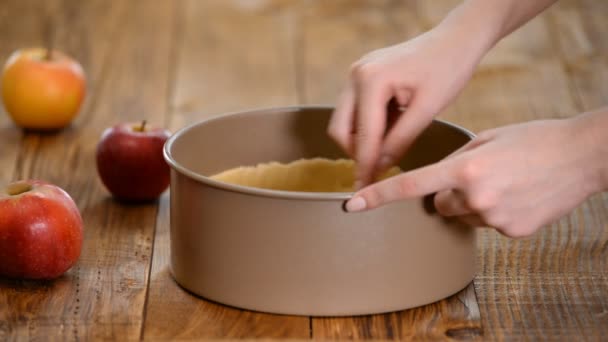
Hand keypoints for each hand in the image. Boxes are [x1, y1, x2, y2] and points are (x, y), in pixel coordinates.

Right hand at [327, 25, 486, 188]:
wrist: (455, 40)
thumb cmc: (448, 69)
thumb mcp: (427, 109)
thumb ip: (400, 140)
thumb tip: (379, 168)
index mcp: (371, 81)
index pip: (362, 136)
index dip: (365, 166)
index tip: (365, 190)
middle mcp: (356, 75)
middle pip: (340, 129)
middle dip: (357, 152)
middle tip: (377, 171)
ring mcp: (356, 73)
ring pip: (344, 121)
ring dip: (362, 139)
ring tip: (391, 146)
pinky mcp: (362, 75)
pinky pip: (354, 109)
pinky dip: (367, 125)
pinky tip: (391, 128)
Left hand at [344, 117, 606, 237]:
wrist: (581, 157)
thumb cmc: (532, 140)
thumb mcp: (486, 139)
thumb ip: (454, 160)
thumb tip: (435, 183)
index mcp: (465, 167)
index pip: (411, 185)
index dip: (378, 196)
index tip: (352, 205)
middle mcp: (475, 195)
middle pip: (442, 204)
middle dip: (450, 193)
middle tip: (479, 176)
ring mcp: (495, 217)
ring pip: (466, 215)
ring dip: (475, 203)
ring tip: (505, 183)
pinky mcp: (512, 232)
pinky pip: (489, 224)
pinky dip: (497, 213)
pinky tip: (519, 196)